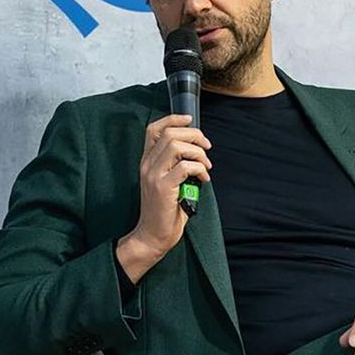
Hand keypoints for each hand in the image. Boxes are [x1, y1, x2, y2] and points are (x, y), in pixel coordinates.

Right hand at [116, 114, 211, 282]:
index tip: (190, 120)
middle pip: (170, 134)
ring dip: (198, 153)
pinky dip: (200, 169)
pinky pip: (185, 166)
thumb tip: (198, 149)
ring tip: (206, 166)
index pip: (154, 129)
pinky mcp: (162, 187)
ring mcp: (153, 175)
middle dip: (195, 135)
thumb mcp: (169, 181)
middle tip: (207, 148)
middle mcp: (147, 165)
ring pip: (177, 146)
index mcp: (147, 161)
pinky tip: (203, 179)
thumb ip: (176, 164)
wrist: (153, 235)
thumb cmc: (165, 209)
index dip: (173, 119)